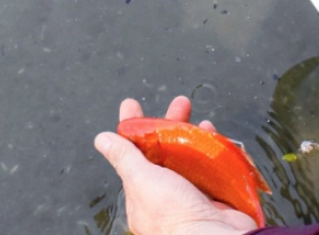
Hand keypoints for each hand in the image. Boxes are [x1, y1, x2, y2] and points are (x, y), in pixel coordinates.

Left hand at [94, 97, 256, 234]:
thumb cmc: (174, 216)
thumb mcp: (142, 180)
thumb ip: (124, 157)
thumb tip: (102, 139)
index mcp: (143, 195)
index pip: (134, 155)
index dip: (134, 128)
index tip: (132, 105)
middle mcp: (167, 194)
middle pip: (167, 151)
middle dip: (172, 124)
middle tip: (179, 104)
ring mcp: (192, 194)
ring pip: (192, 157)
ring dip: (195, 135)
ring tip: (200, 120)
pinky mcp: (216, 194)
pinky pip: (213, 166)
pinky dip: (214, 150)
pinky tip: (215, 138)